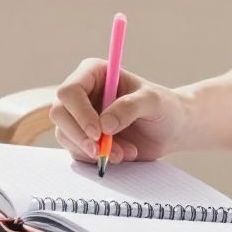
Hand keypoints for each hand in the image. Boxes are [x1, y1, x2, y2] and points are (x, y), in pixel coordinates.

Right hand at [50, 61, 192, 166]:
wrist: (172, 129)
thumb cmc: (165, 107)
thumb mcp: (153, 102)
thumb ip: (130, 107)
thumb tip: (104, 125)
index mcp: (94, 73)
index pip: (70, 91)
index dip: (79, 112)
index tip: (98, 132)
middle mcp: (83, 93)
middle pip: (59, 113)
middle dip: (80, 136)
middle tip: (103, 151)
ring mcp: (80, 116)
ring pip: (65, 135)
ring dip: (93, 150)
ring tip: (126, 152)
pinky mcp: (84, 137)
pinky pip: (76, 151)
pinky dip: (97, 158)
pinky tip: (122, 154)